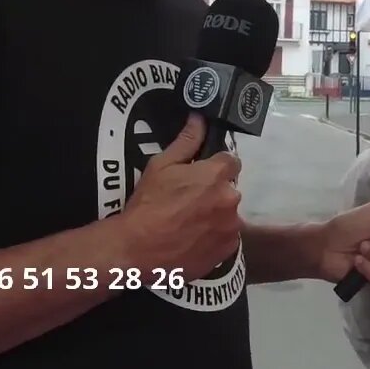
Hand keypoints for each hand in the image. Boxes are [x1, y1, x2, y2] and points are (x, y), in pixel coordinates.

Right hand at [120, 114, 241, 281]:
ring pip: (228, 214)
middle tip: (188, 202)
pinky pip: (226, 237)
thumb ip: (186, 141)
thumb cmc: (148, 203)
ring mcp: (231, 227)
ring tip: (189, 224)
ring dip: (215, 215)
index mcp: (217, 175)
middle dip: (214, 192)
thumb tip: (200, 118)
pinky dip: (214, 237)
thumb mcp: (161, 165)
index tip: (200, 176)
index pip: (230, 161)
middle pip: (229, 189)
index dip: (215, 166)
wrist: (138, 249)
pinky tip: (193, 239)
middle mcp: (231, 198)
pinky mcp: (227, 250)